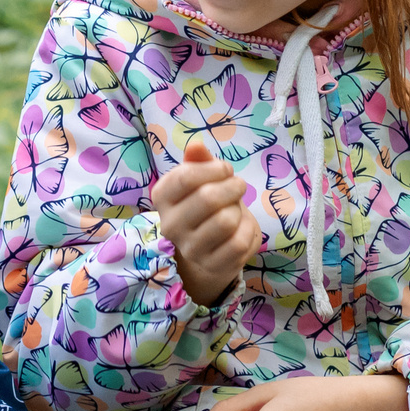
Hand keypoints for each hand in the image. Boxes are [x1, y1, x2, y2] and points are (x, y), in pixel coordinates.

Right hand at [151, 139, 257, 305]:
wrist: (210, 247)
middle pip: (208, 198)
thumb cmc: (205, 205)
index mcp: (162, 197)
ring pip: (225, 221)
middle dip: (232, 187)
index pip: (186, 177)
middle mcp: (170, 225)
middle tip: (238, 186)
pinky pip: (239, 242)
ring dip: (238, 210)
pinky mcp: (212, 264)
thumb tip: (196, 146)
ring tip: (235, 209)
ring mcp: (190, 248)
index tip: (225, 170)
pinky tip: (241, 228)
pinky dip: (247, 230)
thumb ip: (198, 161)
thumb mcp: (200, 179)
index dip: (214, 169)